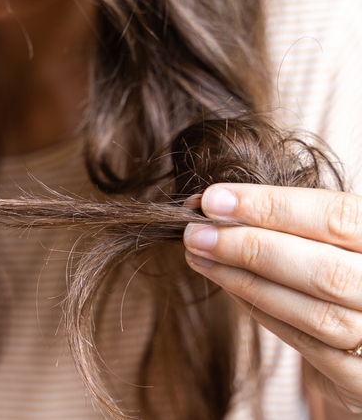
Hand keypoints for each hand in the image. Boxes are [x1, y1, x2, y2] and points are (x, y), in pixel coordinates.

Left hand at [183, 183, 361, 412]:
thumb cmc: (348, 270)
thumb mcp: (336, 239)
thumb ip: (290, 222)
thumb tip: (213, 204)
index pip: (338, 216)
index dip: (273, 206)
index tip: (213, 199)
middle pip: (325, 270)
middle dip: (250, 247)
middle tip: (195, 233)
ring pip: (315, 312)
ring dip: (246, 281)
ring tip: (200, 256)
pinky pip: (306, 343)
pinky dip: (261, 310)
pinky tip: (227, 284)